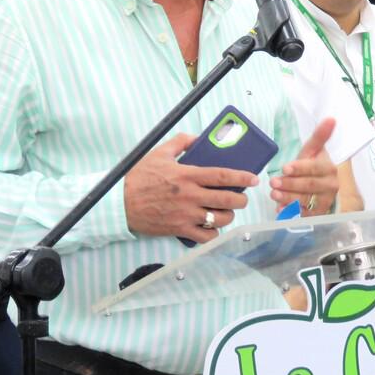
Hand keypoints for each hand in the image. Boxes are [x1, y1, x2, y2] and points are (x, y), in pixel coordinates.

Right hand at [124, 133, 257, 243]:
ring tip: (226, 211)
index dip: (242, 177)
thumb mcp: (159, 153)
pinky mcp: (180, 230)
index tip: (253, 179)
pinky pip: (206, 237)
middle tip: (241, 197)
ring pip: (220, 219)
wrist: (121, 203)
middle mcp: (190, 196)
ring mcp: (186, 215)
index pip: (222, 176)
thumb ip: (181, 142)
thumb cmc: (139, 177)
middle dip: (240, 199)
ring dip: (228, 215)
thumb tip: (197, 137)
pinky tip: (212, 227)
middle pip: (227, 200)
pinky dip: (213, 233)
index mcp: (187, 175)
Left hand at [271, 119, 337, 213]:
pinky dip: (291, 213)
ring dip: (288, 198)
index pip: (314, 168)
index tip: (285, 168)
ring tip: (274, 195)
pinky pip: (304, 214)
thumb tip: (331, 118)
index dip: (299, 168)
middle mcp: (330, 186)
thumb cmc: (314, 167)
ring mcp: (325, 201)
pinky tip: (280, 210)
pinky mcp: (318, 214)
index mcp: (329, 168)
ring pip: (306, 201)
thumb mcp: (314, 151)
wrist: (323, 188)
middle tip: (273, 183)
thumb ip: (320, 136)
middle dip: (290, 184)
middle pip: (309, 186)